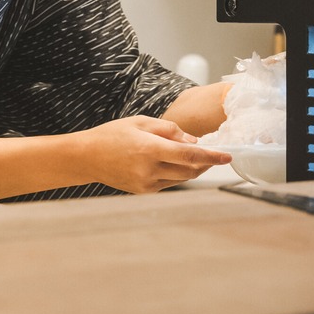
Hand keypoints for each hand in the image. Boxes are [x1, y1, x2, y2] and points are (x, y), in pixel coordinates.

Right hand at [74, 116, 231, 193]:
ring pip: (181, 179)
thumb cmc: (112, 135)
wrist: (87, 157)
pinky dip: (175, 174)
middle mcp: (149, 169)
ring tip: (190, 156)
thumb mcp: (140, 122)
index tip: (227, 156)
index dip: (211, 156)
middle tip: (211, 154)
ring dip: (191, 168)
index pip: (189, 154)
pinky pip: (169, 183)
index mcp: (149, 149)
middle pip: (190, 170)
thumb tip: (193, 141)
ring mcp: (146, 183)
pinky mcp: (143, 191)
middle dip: (204, 162)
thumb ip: (169, 130)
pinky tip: (169, 164)